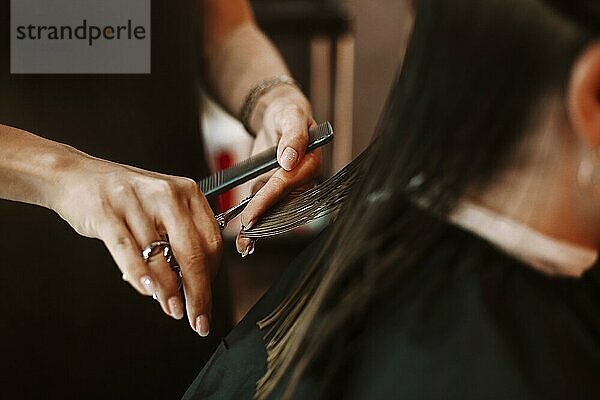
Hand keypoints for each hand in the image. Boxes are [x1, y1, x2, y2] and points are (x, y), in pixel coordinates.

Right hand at [50, 154, 220, 335]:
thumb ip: (179, 238)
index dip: (211, 276)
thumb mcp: (162, 207)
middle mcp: (166, 195)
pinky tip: (148, 291)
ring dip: (169, 290)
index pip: (211, 241)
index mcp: (187, 192)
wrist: (76, 175)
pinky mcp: (107, 213)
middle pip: (192, 253)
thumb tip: (193, 283)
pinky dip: (139, 274)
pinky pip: (128, 250)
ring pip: (160, 256)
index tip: (207, 298)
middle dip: (198, 292)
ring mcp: (136, 203)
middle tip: (198, 318)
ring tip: (173, 309)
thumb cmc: (124, 196)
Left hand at [236, 85, 320, 254]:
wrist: (279, 117)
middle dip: (265, 222)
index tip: (251, 215)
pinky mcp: (275, 190)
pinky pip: (267, 208)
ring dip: (261, 229)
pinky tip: (244, 239)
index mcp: (310, 164)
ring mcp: (288, 188)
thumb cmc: (288, 115)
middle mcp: (302, 181)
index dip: (268, 199)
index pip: (286, 184)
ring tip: (244, 245)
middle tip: (246, 239)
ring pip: (276, 212)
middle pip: (284, 205)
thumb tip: (289, 159)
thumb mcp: (291, 116)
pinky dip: (256, 222)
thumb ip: (293, 137)